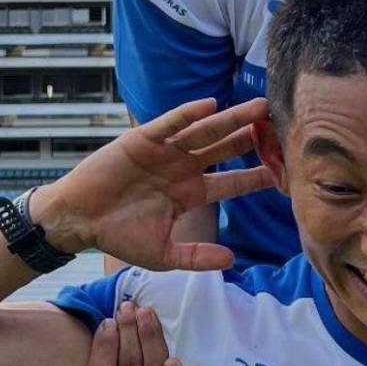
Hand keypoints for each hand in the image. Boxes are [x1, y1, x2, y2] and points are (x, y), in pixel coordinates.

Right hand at [32, 97, 273, 269]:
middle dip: (253, 138)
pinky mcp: (142, 140)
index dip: (259, 176)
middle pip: (226, 149)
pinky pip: (169, 124)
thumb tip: (231, 260)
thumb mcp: (163, 255)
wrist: (79, 221)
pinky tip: (210, 105)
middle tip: (282, 126)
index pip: (233, 182)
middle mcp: (183, 168)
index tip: (287, 171)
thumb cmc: (119, 236)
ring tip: (259, 108)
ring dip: (231, 119)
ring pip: (205, 132)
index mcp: (191, 192)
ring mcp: (165, 152)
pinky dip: (187, 114)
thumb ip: (196, 257)